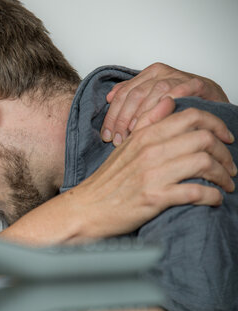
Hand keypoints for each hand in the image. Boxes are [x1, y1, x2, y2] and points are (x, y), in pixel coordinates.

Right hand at [70, 101, 235, 239]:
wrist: (87, 209)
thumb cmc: (106, 182)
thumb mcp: (125, 146)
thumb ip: (148, 123)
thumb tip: (168, 101)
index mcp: (145, 135)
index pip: (191, 117)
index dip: (217, 125)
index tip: (225, 138)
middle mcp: (150, 151)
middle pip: (204, 139)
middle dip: (225, 153)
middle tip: (230, 166)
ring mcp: (152, 174)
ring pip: (204, 163)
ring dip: (223, 175)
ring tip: (226, 184)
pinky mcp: (155, 197)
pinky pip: (196, 192)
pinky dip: (212, 196)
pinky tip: (214, 199)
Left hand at [102, 62, 229, 144]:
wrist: (211, 101)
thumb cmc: (180, 103)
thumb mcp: (152, 99)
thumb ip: (131, 96)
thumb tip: (109, 97)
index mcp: (147, 76)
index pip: (122, 95)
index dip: (112, 116)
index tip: (106, 135)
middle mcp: (161, 74)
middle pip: (134, 95)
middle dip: (123, 119)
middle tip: (118, 139)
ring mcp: (178, 77)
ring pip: (153, 94)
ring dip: (143, 115)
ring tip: (135, 134)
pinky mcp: (196, 83)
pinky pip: (179, 92)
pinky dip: (168, 104)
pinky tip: (159, 119)